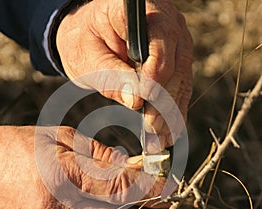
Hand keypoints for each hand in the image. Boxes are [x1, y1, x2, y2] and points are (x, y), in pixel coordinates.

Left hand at [56, 0, 192, 150]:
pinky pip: (180, 83)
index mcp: (140, 11)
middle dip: (164, 103)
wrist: (86, 34)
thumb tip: (136, 101)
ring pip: (182, 78)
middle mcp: (165, 21)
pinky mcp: (174, 57)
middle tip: (155, 132)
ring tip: (163, 138)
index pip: (160, 44)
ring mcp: (174, 39)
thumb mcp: (88, 58)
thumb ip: (111, 76)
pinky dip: (175, 107)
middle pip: (175, 65)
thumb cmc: (83, 41)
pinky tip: (170, 129)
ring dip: (173, 111)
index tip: (144, 107)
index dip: (154, 79)